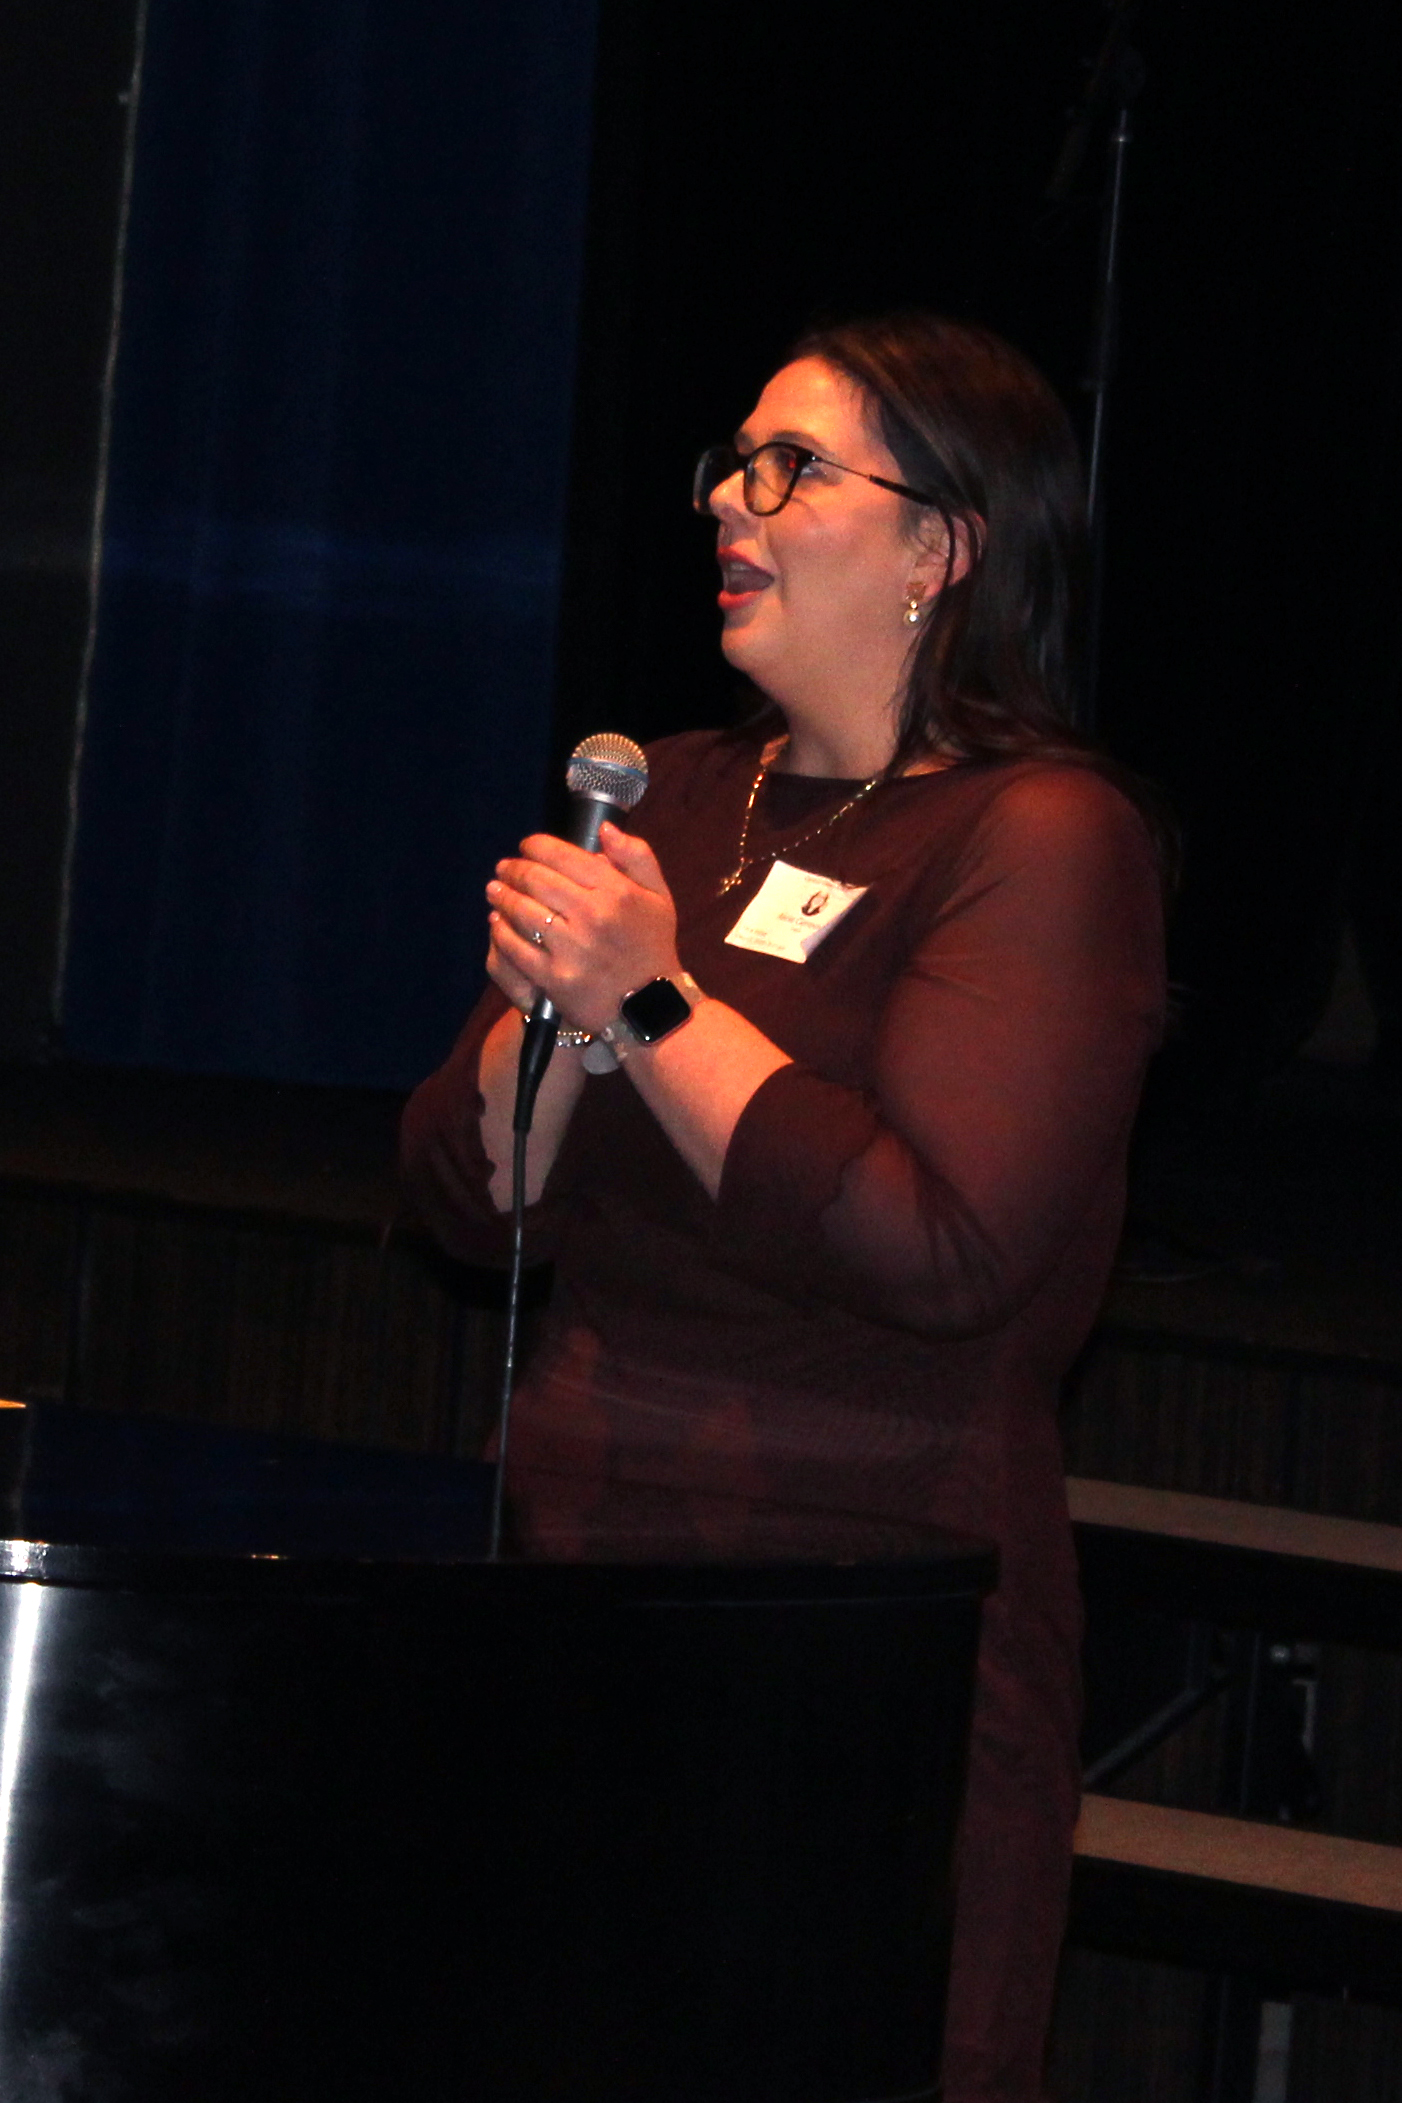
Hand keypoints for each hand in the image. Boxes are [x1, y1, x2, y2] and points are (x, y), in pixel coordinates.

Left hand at [486, 823, 681, 1032]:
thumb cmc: (651, 946)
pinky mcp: (555, 978)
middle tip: (503, 868)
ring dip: (502, 896)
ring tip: (494, 890)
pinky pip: (517, 947)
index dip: (536, 846)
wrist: (648, 1007)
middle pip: (537, 880)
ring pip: (522, 911)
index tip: (526, 847)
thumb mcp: (658, 896)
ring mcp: (571, 948)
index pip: (564, 855)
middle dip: (514, 870)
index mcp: (616, 891)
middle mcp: (593, 915)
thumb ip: (636, 856)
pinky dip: (501, 931)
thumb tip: (603, 829)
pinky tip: (495, 922)